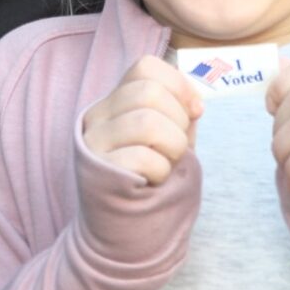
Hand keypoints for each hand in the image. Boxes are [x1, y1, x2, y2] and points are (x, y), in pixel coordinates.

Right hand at [83, 56, 202, 185]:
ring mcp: (94, 143)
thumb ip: (181, 111)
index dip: (179, 84)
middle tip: (177, 144)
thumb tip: (195, 104)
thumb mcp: (169, 134)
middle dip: (179, 119)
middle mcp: (98, 115)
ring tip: (167, 161)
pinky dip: (161, 169)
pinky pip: (142, 158)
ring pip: (147, 122)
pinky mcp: (98, 172)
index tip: (195, 110)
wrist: (127, 222)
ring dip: (173, 145)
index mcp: (116, 99)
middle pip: (148, 92)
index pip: (146, 67)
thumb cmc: (153, 172)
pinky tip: (154, 179)